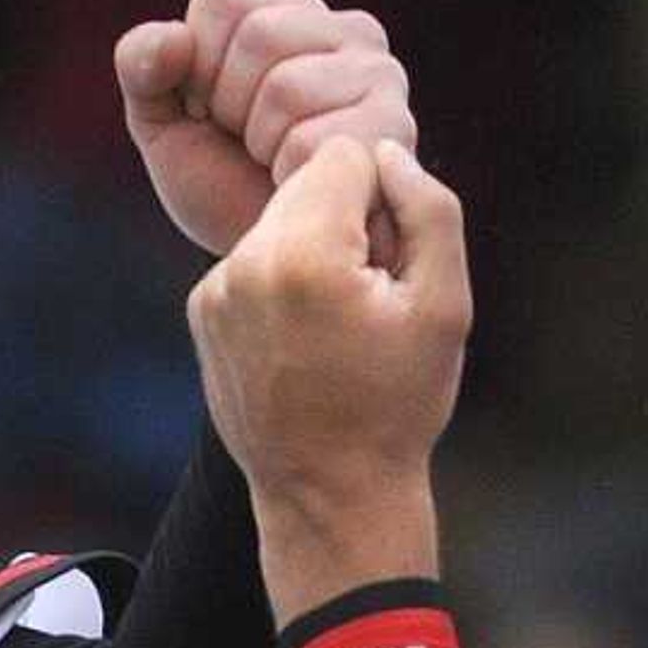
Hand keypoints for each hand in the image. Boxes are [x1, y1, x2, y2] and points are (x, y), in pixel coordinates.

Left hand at [118, 0, 416, 257]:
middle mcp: (348, 30)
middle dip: (230, 105)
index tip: (214, 112)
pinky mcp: (392, 128)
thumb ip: (143, 68)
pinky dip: (287, 174)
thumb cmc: (223, 185)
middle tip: (249, 144)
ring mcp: (380, 74)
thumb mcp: (163, 124)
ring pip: (286, 86)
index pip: (220, 2)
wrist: (268, 265)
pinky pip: (309, 138)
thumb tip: (172, 41)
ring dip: (261, 142)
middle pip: (259, 35)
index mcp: (290, 11)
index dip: (196, 69)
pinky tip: (302, 182)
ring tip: (277, 162)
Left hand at [187, 134, 472, 622]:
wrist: (329, 495)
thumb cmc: (397, 406)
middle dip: (347, 220)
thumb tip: (387, 153)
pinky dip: (284, 281)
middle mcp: (243, 264)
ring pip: (279, 220)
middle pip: (306, 183)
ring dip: (315, 250)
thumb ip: (429, 209)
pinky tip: (306, 339)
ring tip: (339, 325)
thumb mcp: (446, 304)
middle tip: (370, 297)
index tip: (391, 260)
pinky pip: (254, 261)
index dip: (384, 197)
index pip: (343, 153)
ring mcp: (214, 291)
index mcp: (302, 255)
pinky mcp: (202, 313)